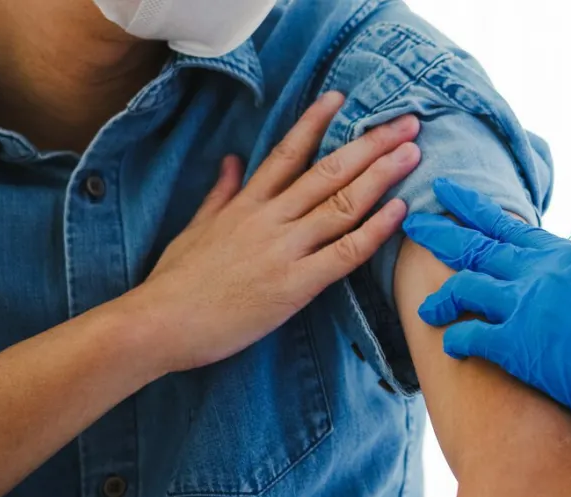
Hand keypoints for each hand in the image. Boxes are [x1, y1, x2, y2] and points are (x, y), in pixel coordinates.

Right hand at [126, 92, 421, 373]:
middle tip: (407, 123)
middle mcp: (269, 218)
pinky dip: (374, 230)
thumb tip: (230, 160)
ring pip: (342, 203)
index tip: (342, 98)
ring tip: (413, 152)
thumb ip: (220, 193)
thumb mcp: (194, 228)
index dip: (316, 122)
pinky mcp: (294, 285)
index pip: (286, 152)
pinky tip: (399, 209)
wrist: (156, 324)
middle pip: (329, 171)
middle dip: (371, 144)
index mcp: (245, 204)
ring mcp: (284, 249)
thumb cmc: (174, 283)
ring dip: (382, 175)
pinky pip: (344, 252)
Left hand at [403, 180, 570, 431]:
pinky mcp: (517, 343)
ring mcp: (525, 304)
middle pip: (474, 245)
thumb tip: (540, 278)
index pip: (504, 224)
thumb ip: (562, 276)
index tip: (445, 193)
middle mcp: (538, 270)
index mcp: (559, 254)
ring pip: (464, 286)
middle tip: (413, 225)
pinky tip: (450, 346)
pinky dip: (455, 339)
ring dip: (440, 298)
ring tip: (424, 308)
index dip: (469, 207)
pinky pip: (469, 335)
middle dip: (438, 234)